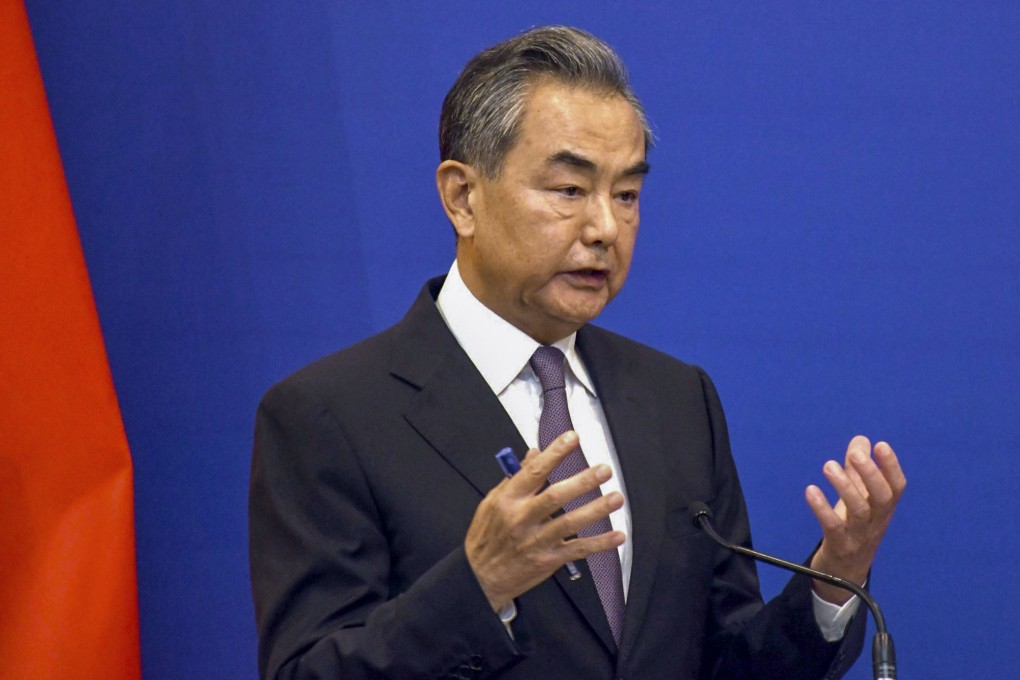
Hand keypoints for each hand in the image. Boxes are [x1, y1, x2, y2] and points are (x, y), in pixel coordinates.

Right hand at [465, 431, 625, 611]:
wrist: (480, 577)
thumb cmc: (487, 537)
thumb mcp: (493, 501)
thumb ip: (515, 477)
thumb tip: (534, 454)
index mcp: (508, 500)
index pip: (534, 471)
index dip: (554, 453)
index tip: (572, 438)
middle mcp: (522, 519)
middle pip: (556, 496)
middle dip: (582, 481)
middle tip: (603, 470)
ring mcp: (536, 541)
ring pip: (570, 522)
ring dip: (596, 509)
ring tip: (616, 498)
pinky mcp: (547, 560)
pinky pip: (577, 550)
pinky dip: (599, 543)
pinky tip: (616, 535)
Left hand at [806, 436, 905, 603]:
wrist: (844, 575)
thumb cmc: (853, 530)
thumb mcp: (858, 500)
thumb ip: (858, 470)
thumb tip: (860, 440)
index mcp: (883, 510)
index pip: (896, 488)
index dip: (891, 467)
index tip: (881, 445)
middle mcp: (876, 522)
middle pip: (882, 498)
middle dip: (871, 474)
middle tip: (855, 454)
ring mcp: (859, 536)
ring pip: (858, 511)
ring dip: (845, 487)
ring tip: (828, 466)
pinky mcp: (839, 547)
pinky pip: (833, 527)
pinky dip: (822, 508)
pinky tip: (811, 491)